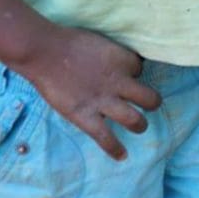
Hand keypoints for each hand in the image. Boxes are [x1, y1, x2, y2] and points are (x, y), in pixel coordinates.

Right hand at [18, 25, 161, 160]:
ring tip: (140, 126)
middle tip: (149, 104)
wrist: (46, 52)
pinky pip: (106, 138)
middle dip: (152, 102)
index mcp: (122, 60)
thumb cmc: (68, 41)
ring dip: (140, 125)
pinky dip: (115, 149)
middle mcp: (119, 83)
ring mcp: (104, 102)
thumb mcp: (100, 41)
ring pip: (134, 120)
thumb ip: (111, 55)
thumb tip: (114, 63)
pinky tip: (122, 156)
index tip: (127, 75)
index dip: (134, 72)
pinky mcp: (86, 117)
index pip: (140, 68)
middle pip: (149, 98)